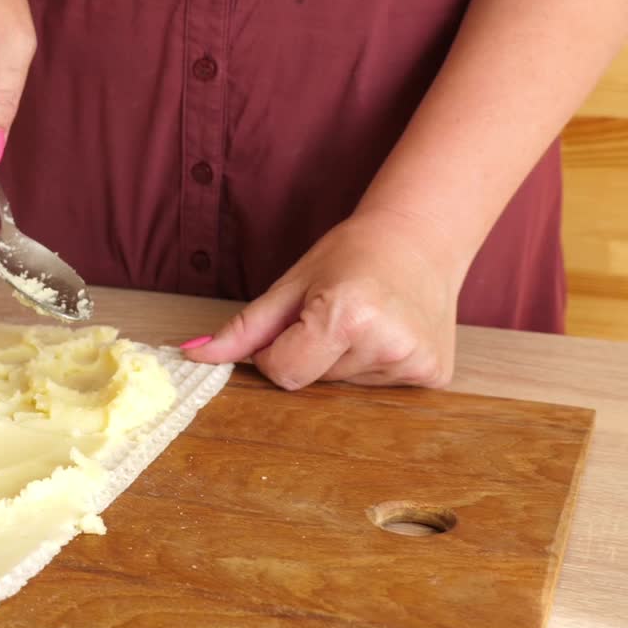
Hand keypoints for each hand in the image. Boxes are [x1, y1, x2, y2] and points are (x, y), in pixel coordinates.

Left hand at [181, 212, 461, 389]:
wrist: (422, 237)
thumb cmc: (352, 254)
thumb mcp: (291, 285)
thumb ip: (243, 329)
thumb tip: (192, 356)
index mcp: (346, 316)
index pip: (284, 372)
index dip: (276, 351)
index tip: (295, 321)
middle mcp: (385, 344)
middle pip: (313, 382)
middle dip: (311, 356)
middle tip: (336, 314)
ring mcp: (415, 363)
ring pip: (344, 388)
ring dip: (343, 361)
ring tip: (366, 321)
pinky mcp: (435, 376)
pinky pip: (380, 390)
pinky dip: (373, 367)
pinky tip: (388, 334)